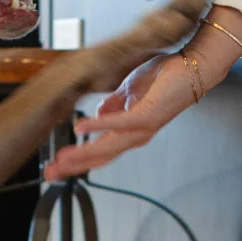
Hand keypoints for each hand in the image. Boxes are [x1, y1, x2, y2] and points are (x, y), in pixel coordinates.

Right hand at [44, 4, 241, 178]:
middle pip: (100, 157)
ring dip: (82, 153)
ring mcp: (142, 128)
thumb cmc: (164, 77)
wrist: (192, 67)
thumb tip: (97, 116)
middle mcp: (136, 135)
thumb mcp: (129, 91)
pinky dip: (100, 126)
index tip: (55, 167)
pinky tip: (81, 128)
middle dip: (73, 165)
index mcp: (131, 131)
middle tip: (50, 173)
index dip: (77, 160)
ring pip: (107, 147)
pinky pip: (120, 123)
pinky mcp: (147, 114)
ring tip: (61, 158)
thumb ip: (113, 105)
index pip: (100, 151)